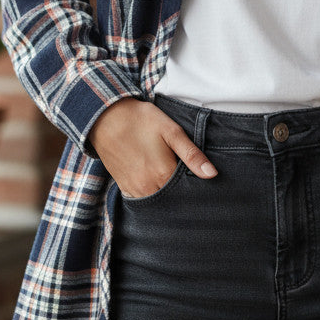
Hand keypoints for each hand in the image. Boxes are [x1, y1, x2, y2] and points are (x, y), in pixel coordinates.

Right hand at [90, 97, 216, 197]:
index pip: (188, 192)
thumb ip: (192, 155)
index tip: (203, 184)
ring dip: (168, 196)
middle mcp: (148, 187)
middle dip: (183, 194)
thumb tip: (212, 174)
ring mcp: (134, 189)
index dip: (197, 188)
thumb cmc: (141, 120)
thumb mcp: (171, 131)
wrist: (107, 117)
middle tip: (189, 181)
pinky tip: (158, 184)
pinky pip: (142, 200)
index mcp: (163, 174)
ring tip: (173, 181)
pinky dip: (153, 195)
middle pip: (173, 199)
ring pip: (158, 202)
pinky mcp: (124, 187)